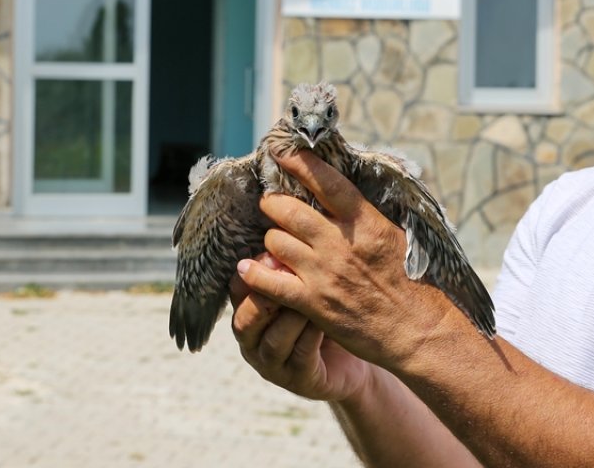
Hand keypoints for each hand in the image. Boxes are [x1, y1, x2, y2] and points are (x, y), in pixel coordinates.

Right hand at [230, 253, 372, 401]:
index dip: (251, 269)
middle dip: (265, 295)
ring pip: (271, 340)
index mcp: (249, 310)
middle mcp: (253, 340)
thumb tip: (289, 213)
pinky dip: (310, 335)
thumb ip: (292, 259)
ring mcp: (273, 364)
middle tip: (287, 272)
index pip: (237, 288)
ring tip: (311, 295)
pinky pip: (299, 356)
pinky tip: (325, 318)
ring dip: (291, 315)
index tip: (272, 250)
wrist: (356, 355)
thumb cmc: (326, 309)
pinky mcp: (298, 380)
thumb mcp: (307, 282)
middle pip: (244, 318)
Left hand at [236, 150, 455, 366]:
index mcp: (365, 221)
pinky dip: (254, 273)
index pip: (326, 181)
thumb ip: (364, 215)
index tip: (281, 151)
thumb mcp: (394, 236)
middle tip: (270, 204)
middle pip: (289, 210)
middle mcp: (340, 242)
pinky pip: (270, 282)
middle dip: (273, 203)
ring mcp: (324, 272)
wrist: (416, 328)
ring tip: (273, 242)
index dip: (299, 163)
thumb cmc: (410, 282)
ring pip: (276, 241)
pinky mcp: (313, 302)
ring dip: (270, 239)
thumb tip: (341, 192)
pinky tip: (247, 268)